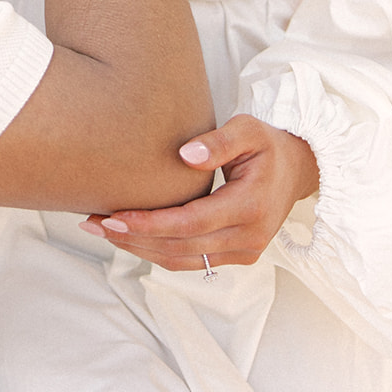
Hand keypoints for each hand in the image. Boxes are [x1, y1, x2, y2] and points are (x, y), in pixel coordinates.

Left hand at [80, 113, 319, 270]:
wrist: (298, 169)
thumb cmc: (267, 144)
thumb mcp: (248, 130)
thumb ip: (218, 142)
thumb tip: (184, 155)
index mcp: (250, 206)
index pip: (190, 223)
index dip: (150, 224)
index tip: (114, 216)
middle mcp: (248, 237)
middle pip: (180, 247)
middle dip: (133, 239)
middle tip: (93, 224)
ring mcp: (244, 251)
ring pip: (182, 260)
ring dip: (140, 249)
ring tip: (102, 231)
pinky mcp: (236, 256)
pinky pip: (192, 261)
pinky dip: (158, 251)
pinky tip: (131, 238)